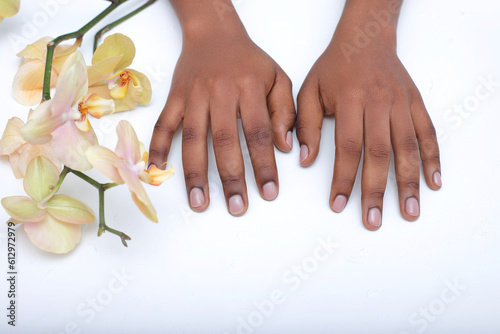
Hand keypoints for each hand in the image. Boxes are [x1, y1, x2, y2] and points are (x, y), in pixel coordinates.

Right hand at [149, 6, 294, 215]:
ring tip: (199, 202)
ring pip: (193, 138)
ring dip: (195, 173)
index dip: (264, 165)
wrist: (214, 33)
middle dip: (231, 178)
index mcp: (249, 88)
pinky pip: (164, 123)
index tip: (269, 192)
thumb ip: (284, 112)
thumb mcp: (278, 78)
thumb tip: (285, 147)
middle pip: (224, 141)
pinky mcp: (174, 96)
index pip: (259, 133)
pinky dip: (160, 146)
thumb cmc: (249, 61)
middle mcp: (220, 92)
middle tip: (236, 207)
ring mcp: (193, 95)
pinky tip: (157, 169)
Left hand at [296, 1, 440, 229]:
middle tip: (373, 220)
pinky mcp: (416, 103)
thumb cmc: (334, 68)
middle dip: (376, 190)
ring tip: (410, 211)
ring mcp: (401, 103)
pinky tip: (433, 182)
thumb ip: (307, 125)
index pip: (348, 147)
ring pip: (408, 147)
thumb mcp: (309, 90)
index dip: (344, 179)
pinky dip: (432, 158)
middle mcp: (379, 103)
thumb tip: (305, 160)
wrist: (365, 40)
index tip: (339, 204)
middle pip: (380, 153)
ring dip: (410, 182)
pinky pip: (428, 133)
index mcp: (350, 100)